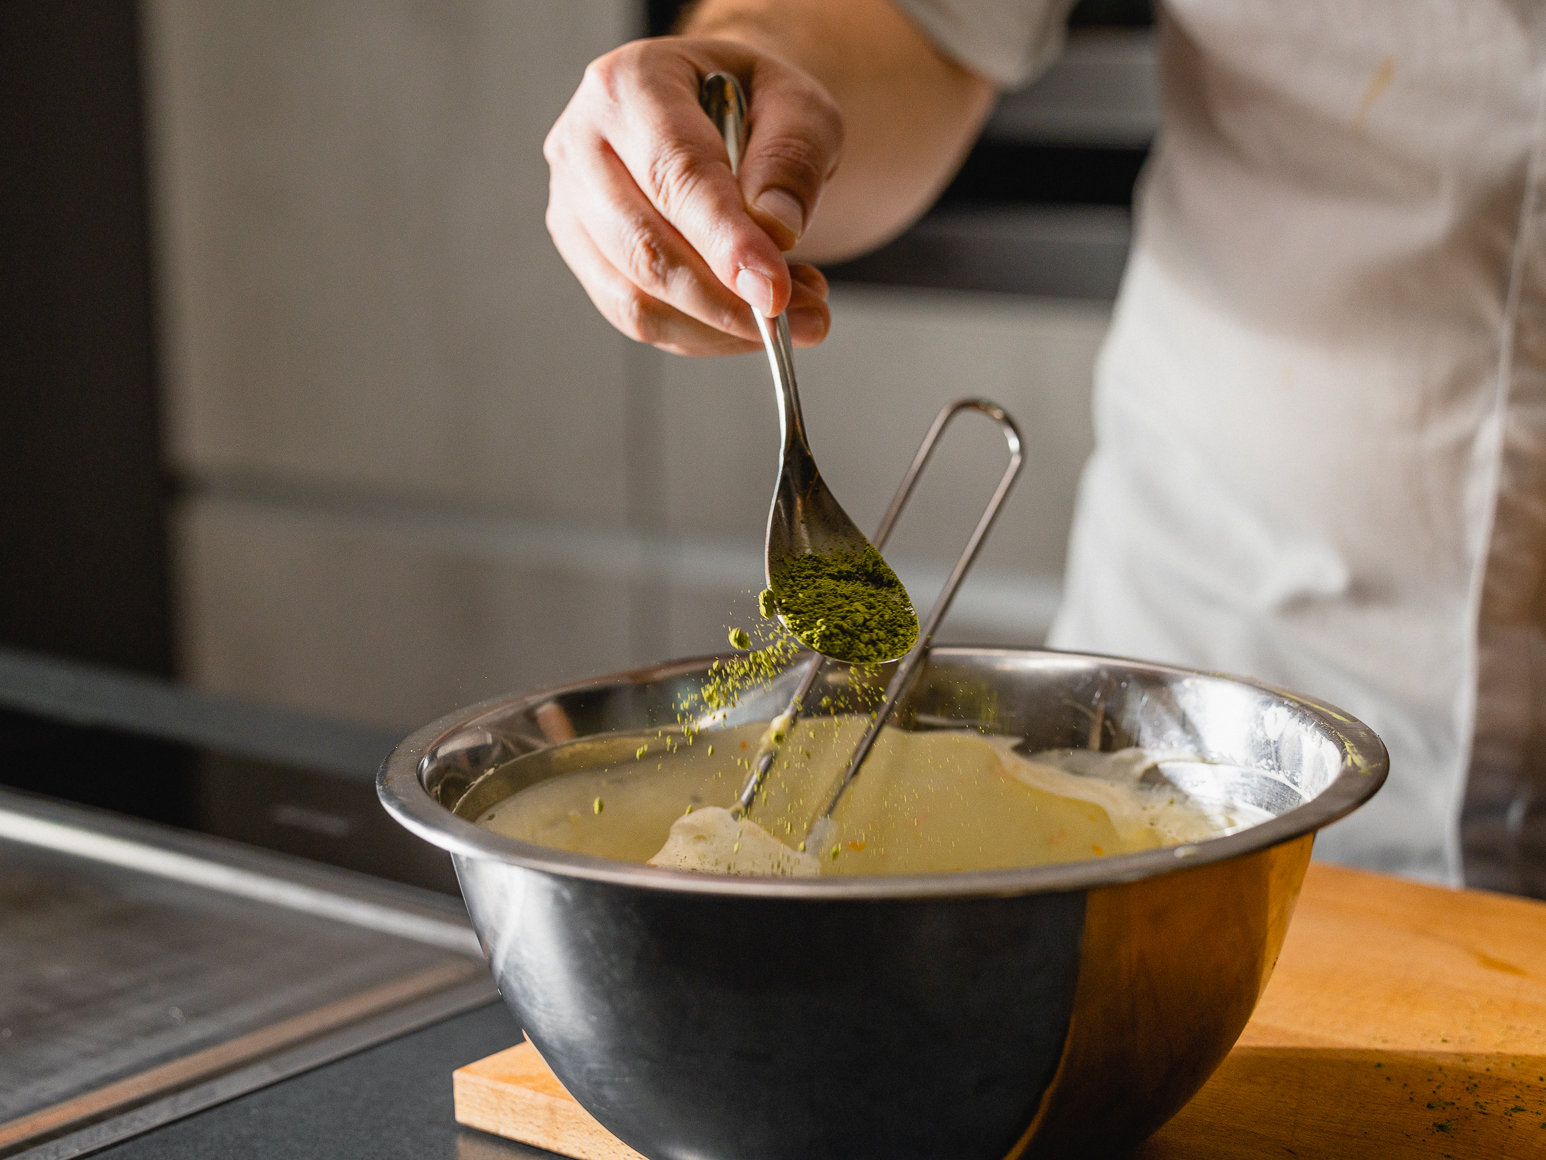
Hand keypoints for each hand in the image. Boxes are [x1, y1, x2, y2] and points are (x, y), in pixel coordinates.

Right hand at [544, 37, 841, 355]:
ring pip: (637, 300)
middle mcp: (582, 144)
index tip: (774, 291)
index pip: (674, 176)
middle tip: (805, 318)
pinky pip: (639, 319)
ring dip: (721, 326)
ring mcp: (574, 207)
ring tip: (795, 313)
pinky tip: (751, 311)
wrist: (721, 113)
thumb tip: (775, 230)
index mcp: (629, 85)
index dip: (725, 242)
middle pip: (644, 248)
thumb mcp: (800, 107)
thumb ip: (793, 160)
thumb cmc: (755, 105)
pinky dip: (704, 333)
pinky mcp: (585, 257)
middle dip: (728, 301)